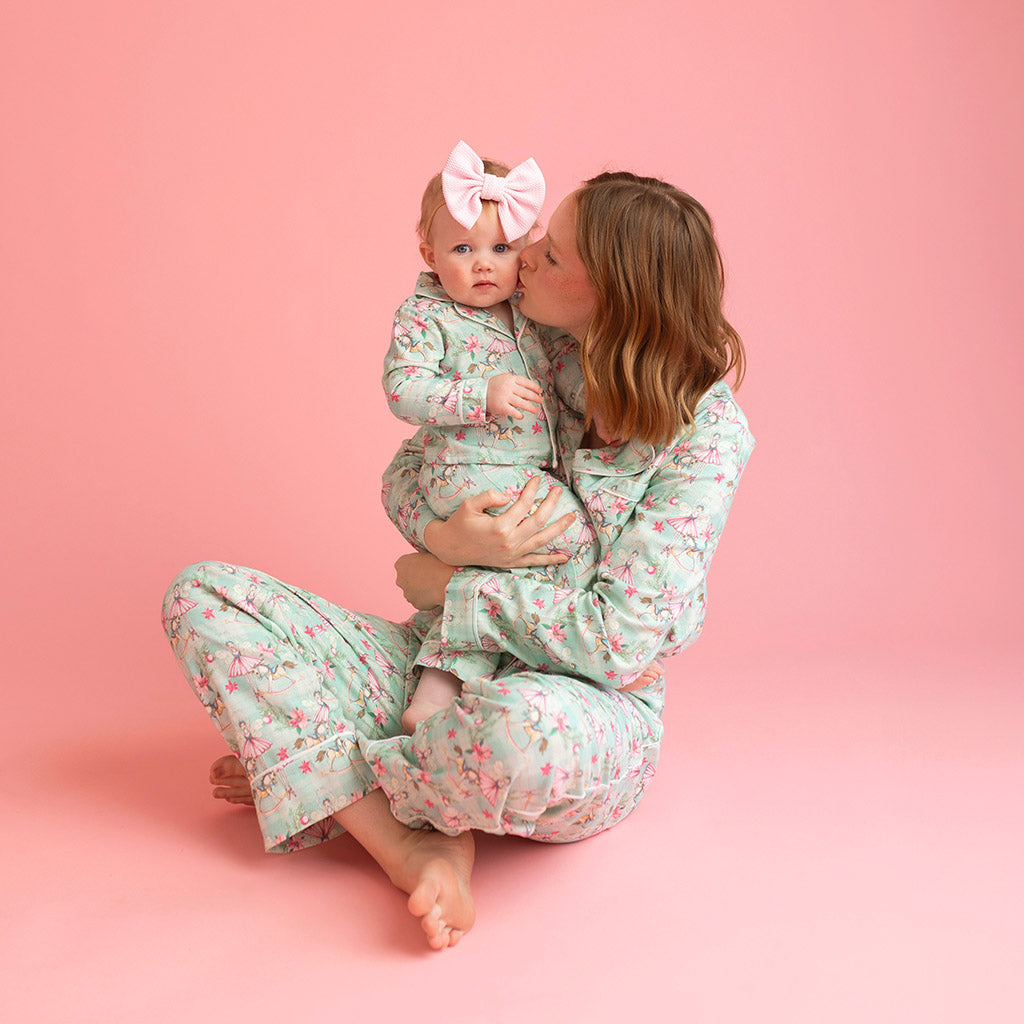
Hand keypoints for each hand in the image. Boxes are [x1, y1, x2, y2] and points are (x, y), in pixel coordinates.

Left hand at [394, 552, 455, 609]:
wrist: (448, 582)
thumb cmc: (440, 564)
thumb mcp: (426, 554)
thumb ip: (419, 559)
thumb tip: (422, 563)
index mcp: (401, 564)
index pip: (404, 565)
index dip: (415, 566)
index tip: (424, 567)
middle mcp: (400, 580)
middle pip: (406, 580)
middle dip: (415, 579)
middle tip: (429, 577)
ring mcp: (406, 594)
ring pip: (412, 592)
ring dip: (420, 590)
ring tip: (434, 586)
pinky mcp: (415, 604)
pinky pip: (420, 601)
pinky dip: (426, 598)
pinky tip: (436, 594)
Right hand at [423, 476, 575, 567]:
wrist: (449, 549)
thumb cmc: (459, 524)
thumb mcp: (469, 505)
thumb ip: (489, 497)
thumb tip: (509, 496)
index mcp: (500, 527)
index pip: (523, 505)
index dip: (532, 490)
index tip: (537, 480)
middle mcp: (510, 542)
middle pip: (538, 520)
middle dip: (551, 504)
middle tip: (559, 491)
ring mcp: (512, 554)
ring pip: (541, 540)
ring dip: (558, 528)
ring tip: (572, 517)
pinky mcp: (511, 562)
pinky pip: (535, 561)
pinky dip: (550, 559)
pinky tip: (564, 557)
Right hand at [486, 373, 542, 419]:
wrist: (478, 393)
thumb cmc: (493, 386)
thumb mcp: (503, 379)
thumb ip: (514, 382)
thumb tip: (528, 388)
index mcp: (510, 379)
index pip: (526, 382)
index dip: (534, 387)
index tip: (540, 391)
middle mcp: (509, 387)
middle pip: (526, 393)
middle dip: (535, 398)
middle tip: (540, 401)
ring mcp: (505, 397)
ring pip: (522, 403)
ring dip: (531, 408)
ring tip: (536, 410)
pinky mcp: (501, 406)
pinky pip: (513, 411)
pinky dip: (519, 414)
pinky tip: (522, 416)